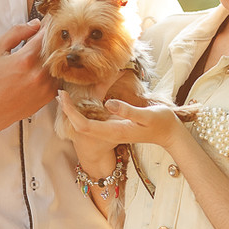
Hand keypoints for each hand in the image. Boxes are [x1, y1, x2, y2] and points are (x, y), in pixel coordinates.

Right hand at [0, 20, 54, 136]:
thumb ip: (16, 32)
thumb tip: (36, 23)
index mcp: (25, 59)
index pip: (46, 34)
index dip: (48, 26)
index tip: (48, 22)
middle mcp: (39, 73)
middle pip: (56, 47)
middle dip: (52, 40)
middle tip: (49, 35)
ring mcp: (46, 85)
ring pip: (59, 62)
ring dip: (54, 55)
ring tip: (43, 54)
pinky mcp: (50, 95)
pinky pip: (59, 75)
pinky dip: (54, 69)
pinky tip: (42, 69)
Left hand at [57, 91, 187, 151]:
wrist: (169, 134)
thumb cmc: (162, 122)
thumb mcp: (148, 115)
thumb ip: (128, 110)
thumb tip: (108, 103)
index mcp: (115, 130)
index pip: (84, 125)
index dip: (71, 112)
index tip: (64, 97)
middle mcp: (110, 132)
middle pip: (80, 126)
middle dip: (67, 111)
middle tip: (59, 93)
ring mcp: (111, 131)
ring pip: (85, 125)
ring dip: (73, 112)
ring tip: (64, 96)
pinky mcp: (114, 127)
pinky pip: (93, 122)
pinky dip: (82, 112)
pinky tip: (80, 102)